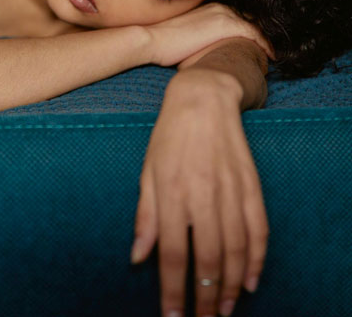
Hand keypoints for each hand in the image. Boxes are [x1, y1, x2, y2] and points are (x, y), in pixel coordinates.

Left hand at [130, 69, 268, 316]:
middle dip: (204, 299)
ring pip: (236, 250)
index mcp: (171, 193)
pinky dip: (257, 258)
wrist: (203, 99)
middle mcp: (203, 196)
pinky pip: (259, 229)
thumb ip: (144, 216)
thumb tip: (137, 257)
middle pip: (207, 260)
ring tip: (224, 310)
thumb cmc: (168, 136)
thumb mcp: (147, 171)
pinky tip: (251, 279)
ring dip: (231, 286)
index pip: (171, 255)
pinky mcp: (251, 185)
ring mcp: (231, 191)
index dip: (172, 291)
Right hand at [146, 3, 273, 66]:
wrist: (152, 40)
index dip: (246, 34)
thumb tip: (201, 55)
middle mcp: (219, 8)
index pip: (236, 21)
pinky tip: (270, 58)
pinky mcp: (227, 25)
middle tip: (267, 53)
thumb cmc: (162, 44)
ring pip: (254, 27)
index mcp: (209, 10)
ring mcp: (224, 15)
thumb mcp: (183, 39)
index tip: (252, 48)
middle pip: (249, 21)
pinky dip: (265, 45)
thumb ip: (196, 41)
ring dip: (264, 42)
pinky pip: (255, 34)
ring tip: (270, 56)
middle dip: (259, 37)